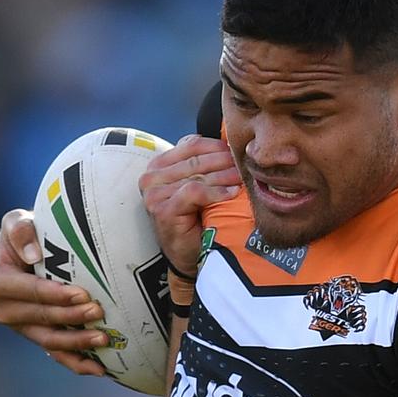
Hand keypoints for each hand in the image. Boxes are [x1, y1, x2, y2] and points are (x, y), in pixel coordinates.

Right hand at [0, 209, 108, 375]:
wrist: (33, 250)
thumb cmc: (27, 233)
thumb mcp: (17, 221)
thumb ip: (20, 230)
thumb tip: (33, 252)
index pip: (27, 291)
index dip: (53, 295)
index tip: (81, 294)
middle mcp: (5, 309)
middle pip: (40, 318)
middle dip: (70, 318)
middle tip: (99, 311)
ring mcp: (22, 327)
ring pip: (49, 340)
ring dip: (77, 343)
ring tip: (104, 339)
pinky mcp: (38, 336)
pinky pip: (57, 354)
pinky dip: (77, 362)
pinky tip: (100, 369)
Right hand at [139, 134, 240, 276]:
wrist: (187, 255)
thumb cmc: (195, 219)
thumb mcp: (198, 186)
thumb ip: (203, 164)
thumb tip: (229, 140)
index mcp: (159, 165)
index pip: (191, 145)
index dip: (218, 146)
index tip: (238, 151)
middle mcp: (151, 177)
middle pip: (196, 159)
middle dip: (225, 161)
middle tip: (246, 165)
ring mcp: (154, 193)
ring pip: (197, 175)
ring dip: (224, 176)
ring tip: (242, 179)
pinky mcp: (162, 208)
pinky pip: (195, 191)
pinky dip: (216, 192)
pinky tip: (231, 194)